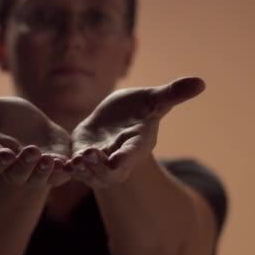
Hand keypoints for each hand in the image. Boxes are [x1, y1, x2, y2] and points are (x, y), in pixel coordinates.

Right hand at [0, 97, 71, 186]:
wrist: (32, 125)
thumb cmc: (6, 117)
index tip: (4, 155)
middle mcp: (15, 168)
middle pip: (18, 174)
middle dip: (24, 165)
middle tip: (32, 152)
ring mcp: (37, 172)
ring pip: (40, 178)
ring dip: (45, 171)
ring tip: (51, 159)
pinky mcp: (57, 169)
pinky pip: (62, 175)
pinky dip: (66, 171)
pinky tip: (72, 163)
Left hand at [67, 77, 205, 188]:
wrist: (115, 119)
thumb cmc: (138, 108)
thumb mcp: (153, 99)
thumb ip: (173, 93)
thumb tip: (201, 82)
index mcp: (136, 144)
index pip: (133, 153)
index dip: (126, 157)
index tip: (119, 161)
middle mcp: (118, 157)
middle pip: (110, 171)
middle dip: (100, 167)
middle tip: (89, 157)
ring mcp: (98, 161)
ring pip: (89, 173)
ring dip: (82, 169)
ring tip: (73, 161)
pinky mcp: (79, 158)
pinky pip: (72, 168)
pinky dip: (64, 167)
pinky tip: (52, 162)